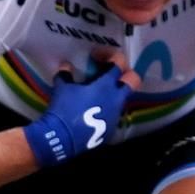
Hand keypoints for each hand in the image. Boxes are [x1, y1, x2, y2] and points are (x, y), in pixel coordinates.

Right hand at [24, 55, 139, 168]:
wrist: (61, 139)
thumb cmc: (63, 109)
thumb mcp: (62, 88)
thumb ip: (66, 74)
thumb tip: (66, 66)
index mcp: (106, 85)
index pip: (118, 62)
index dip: (109, 55)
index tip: (96, 56)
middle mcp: (116, 98)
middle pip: (133, 80)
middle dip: (124, 73)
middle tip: (109, 73)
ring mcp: (115, 114)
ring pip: (122, 98)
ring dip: (113, 92)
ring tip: (97, 93)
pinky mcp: (110, 128)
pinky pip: (113, 112)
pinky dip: (106, 107)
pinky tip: (92, 110)